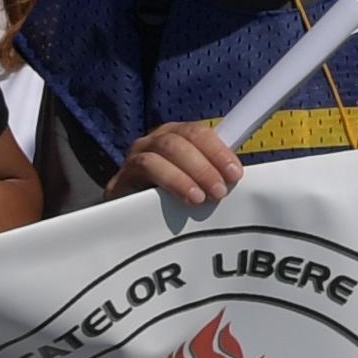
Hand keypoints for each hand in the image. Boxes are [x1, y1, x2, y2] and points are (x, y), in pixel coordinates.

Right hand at [120, 118, 245, 209]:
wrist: (128, 224)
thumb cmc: (168, 203)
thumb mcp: (195, 187)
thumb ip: (212, 179)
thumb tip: (235, 182)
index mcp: (178, 137)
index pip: (200, 133)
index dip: (219, 151)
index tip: (235, 174)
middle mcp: (156, 140)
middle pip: (184, 139)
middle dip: (206, 164)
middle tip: (220, 190)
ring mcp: (137, 155)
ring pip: (165, 149)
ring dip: (188, 173)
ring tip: (201, 198)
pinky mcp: (121, 176)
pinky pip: (145, 166)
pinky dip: (169, 180)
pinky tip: (182, 198)